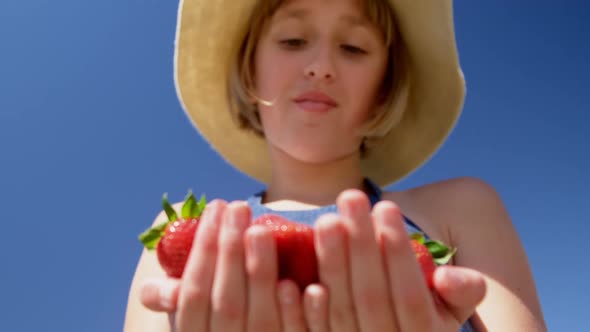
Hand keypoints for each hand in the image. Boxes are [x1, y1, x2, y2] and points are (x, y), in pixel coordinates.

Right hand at [139, 200, 307, 330]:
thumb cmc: (206, 314)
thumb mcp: (182, 308)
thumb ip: (162, 295)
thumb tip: (171, 291)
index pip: (194, 293)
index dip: (203, 249)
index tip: (216, 207)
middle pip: (227, 302)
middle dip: (231, 251)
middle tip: (239, 206)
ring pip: (259, 318)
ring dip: (260, 271)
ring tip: (261, 229)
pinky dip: (290, 310)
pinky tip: (290, 281)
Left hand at [304, 190, 485, 330]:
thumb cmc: (424, 311)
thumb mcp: (450, 307)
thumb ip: (461, 292)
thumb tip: (449, 277)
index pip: (412, 297)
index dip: (399, 253)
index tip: (386, 206)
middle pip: (372, 298)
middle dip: (361, 245)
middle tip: (351, 196)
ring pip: (340, 312)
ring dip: (331, 265)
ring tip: (326, 219)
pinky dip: (299, 311)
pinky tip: (290, 279)